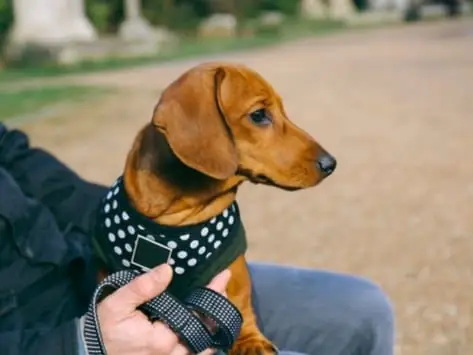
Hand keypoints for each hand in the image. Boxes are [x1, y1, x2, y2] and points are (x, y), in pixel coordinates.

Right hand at [97, 264, 230, 354]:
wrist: (90, 353)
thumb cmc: (103, 328)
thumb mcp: (117, 304)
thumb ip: (142, 287)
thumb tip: (167, 270)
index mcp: (160, 339)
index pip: (195, 315)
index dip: (212, 294)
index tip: (223, 276)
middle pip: (203, 331)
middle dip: (216, 308)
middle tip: (222, 288)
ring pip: (201, 347)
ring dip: (213, 327)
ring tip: (220, 306)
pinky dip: (203, 346)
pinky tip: (209, 333)